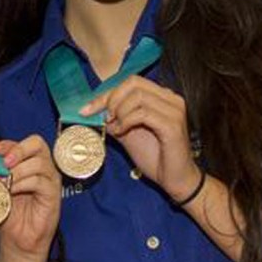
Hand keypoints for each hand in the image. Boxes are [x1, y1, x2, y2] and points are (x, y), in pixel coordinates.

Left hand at [0, 135, 60, 259]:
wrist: (17, 238)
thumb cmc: (10, 212)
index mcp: (31, 162)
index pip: (26, 141)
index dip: (10, 144)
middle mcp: (44, 167)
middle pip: (38, 144)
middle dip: (18, 150)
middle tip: (4, 163)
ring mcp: (50, 180)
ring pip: (38, 163)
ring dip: (18, 171)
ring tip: (4, 183)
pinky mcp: (53, 195)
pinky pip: (40, 182)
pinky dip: (23, 184)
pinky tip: (12, 192)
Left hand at [80, 75, 201, 201]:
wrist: (175, 179)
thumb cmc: (155, 156)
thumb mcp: (128, 133)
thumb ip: (115, 118)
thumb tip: (94, 110)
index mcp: (162, 96)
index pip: (131, 82)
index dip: (106, 93)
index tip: (86, 109)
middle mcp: (171, 98)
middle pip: (134, 83)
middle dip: (112, 99)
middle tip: (104, 118)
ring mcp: (174, 110)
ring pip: (138, 96)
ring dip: (119, 111)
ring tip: (114, 127)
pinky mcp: (173, 125)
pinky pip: (143, 113)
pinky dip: (127, 120)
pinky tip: (121, 131)